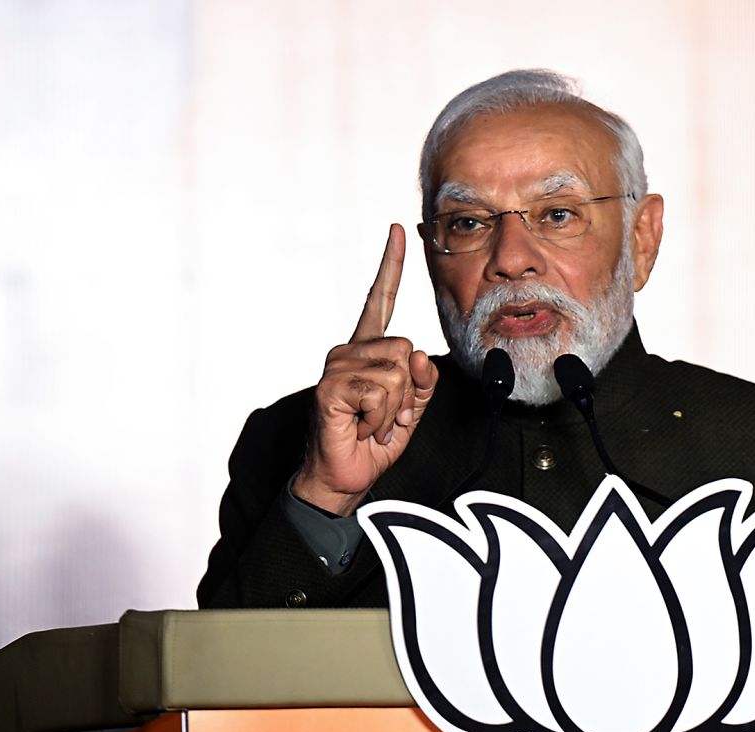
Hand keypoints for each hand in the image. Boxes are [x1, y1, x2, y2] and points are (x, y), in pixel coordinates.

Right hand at [293, 224, 438, 515]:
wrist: (343, 476)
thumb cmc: (373, 441)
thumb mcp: (412, 409)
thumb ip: (424, 382)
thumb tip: (419, 356)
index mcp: (368, 350)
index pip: (380, 299)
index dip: (390, 265)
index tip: (397, 230)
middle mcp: (349, 351)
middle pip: (407, 348)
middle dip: (409, 392)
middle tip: (384, 416)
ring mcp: (337, 366)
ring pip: (398, 372)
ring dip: (395, 409)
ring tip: (370, 422)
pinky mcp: (330, 386)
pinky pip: (381, 391)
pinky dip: (381, 417)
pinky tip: (360, 426)